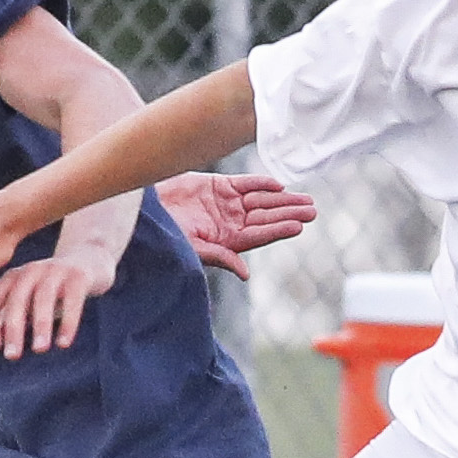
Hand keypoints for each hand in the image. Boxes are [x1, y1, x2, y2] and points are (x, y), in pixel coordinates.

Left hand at [0, 248, 116, 358]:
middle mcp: (30, 271)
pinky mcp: (78, 276)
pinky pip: (72, 300)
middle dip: (13, 329)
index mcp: (12, 278)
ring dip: (40, 325)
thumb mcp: (29, 301)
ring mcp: (54, 271)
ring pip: (44, 298)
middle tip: (12, 356)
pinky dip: (68, 322)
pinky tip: (63, 343)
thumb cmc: (52, 290)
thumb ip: (11, 318)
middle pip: (16, 300)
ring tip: (40, 349)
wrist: (89, 260)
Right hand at [155, 172, 315, 278]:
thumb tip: (244, 274)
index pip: (259, 235)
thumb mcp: (192, 248)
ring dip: (283, 200)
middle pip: (266, 217)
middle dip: (289, 213)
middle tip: (312, 210)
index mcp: (227, 240)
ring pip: (261, 201)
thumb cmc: (165, 234)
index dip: (279, 229)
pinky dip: (260, 183)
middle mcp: (230, 222)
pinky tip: (277, 185)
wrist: (145, 210)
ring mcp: (226, 203)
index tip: (298, 225)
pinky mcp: (217, 185)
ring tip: (305, 199)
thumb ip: (219, 257)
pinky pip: (245, 184)